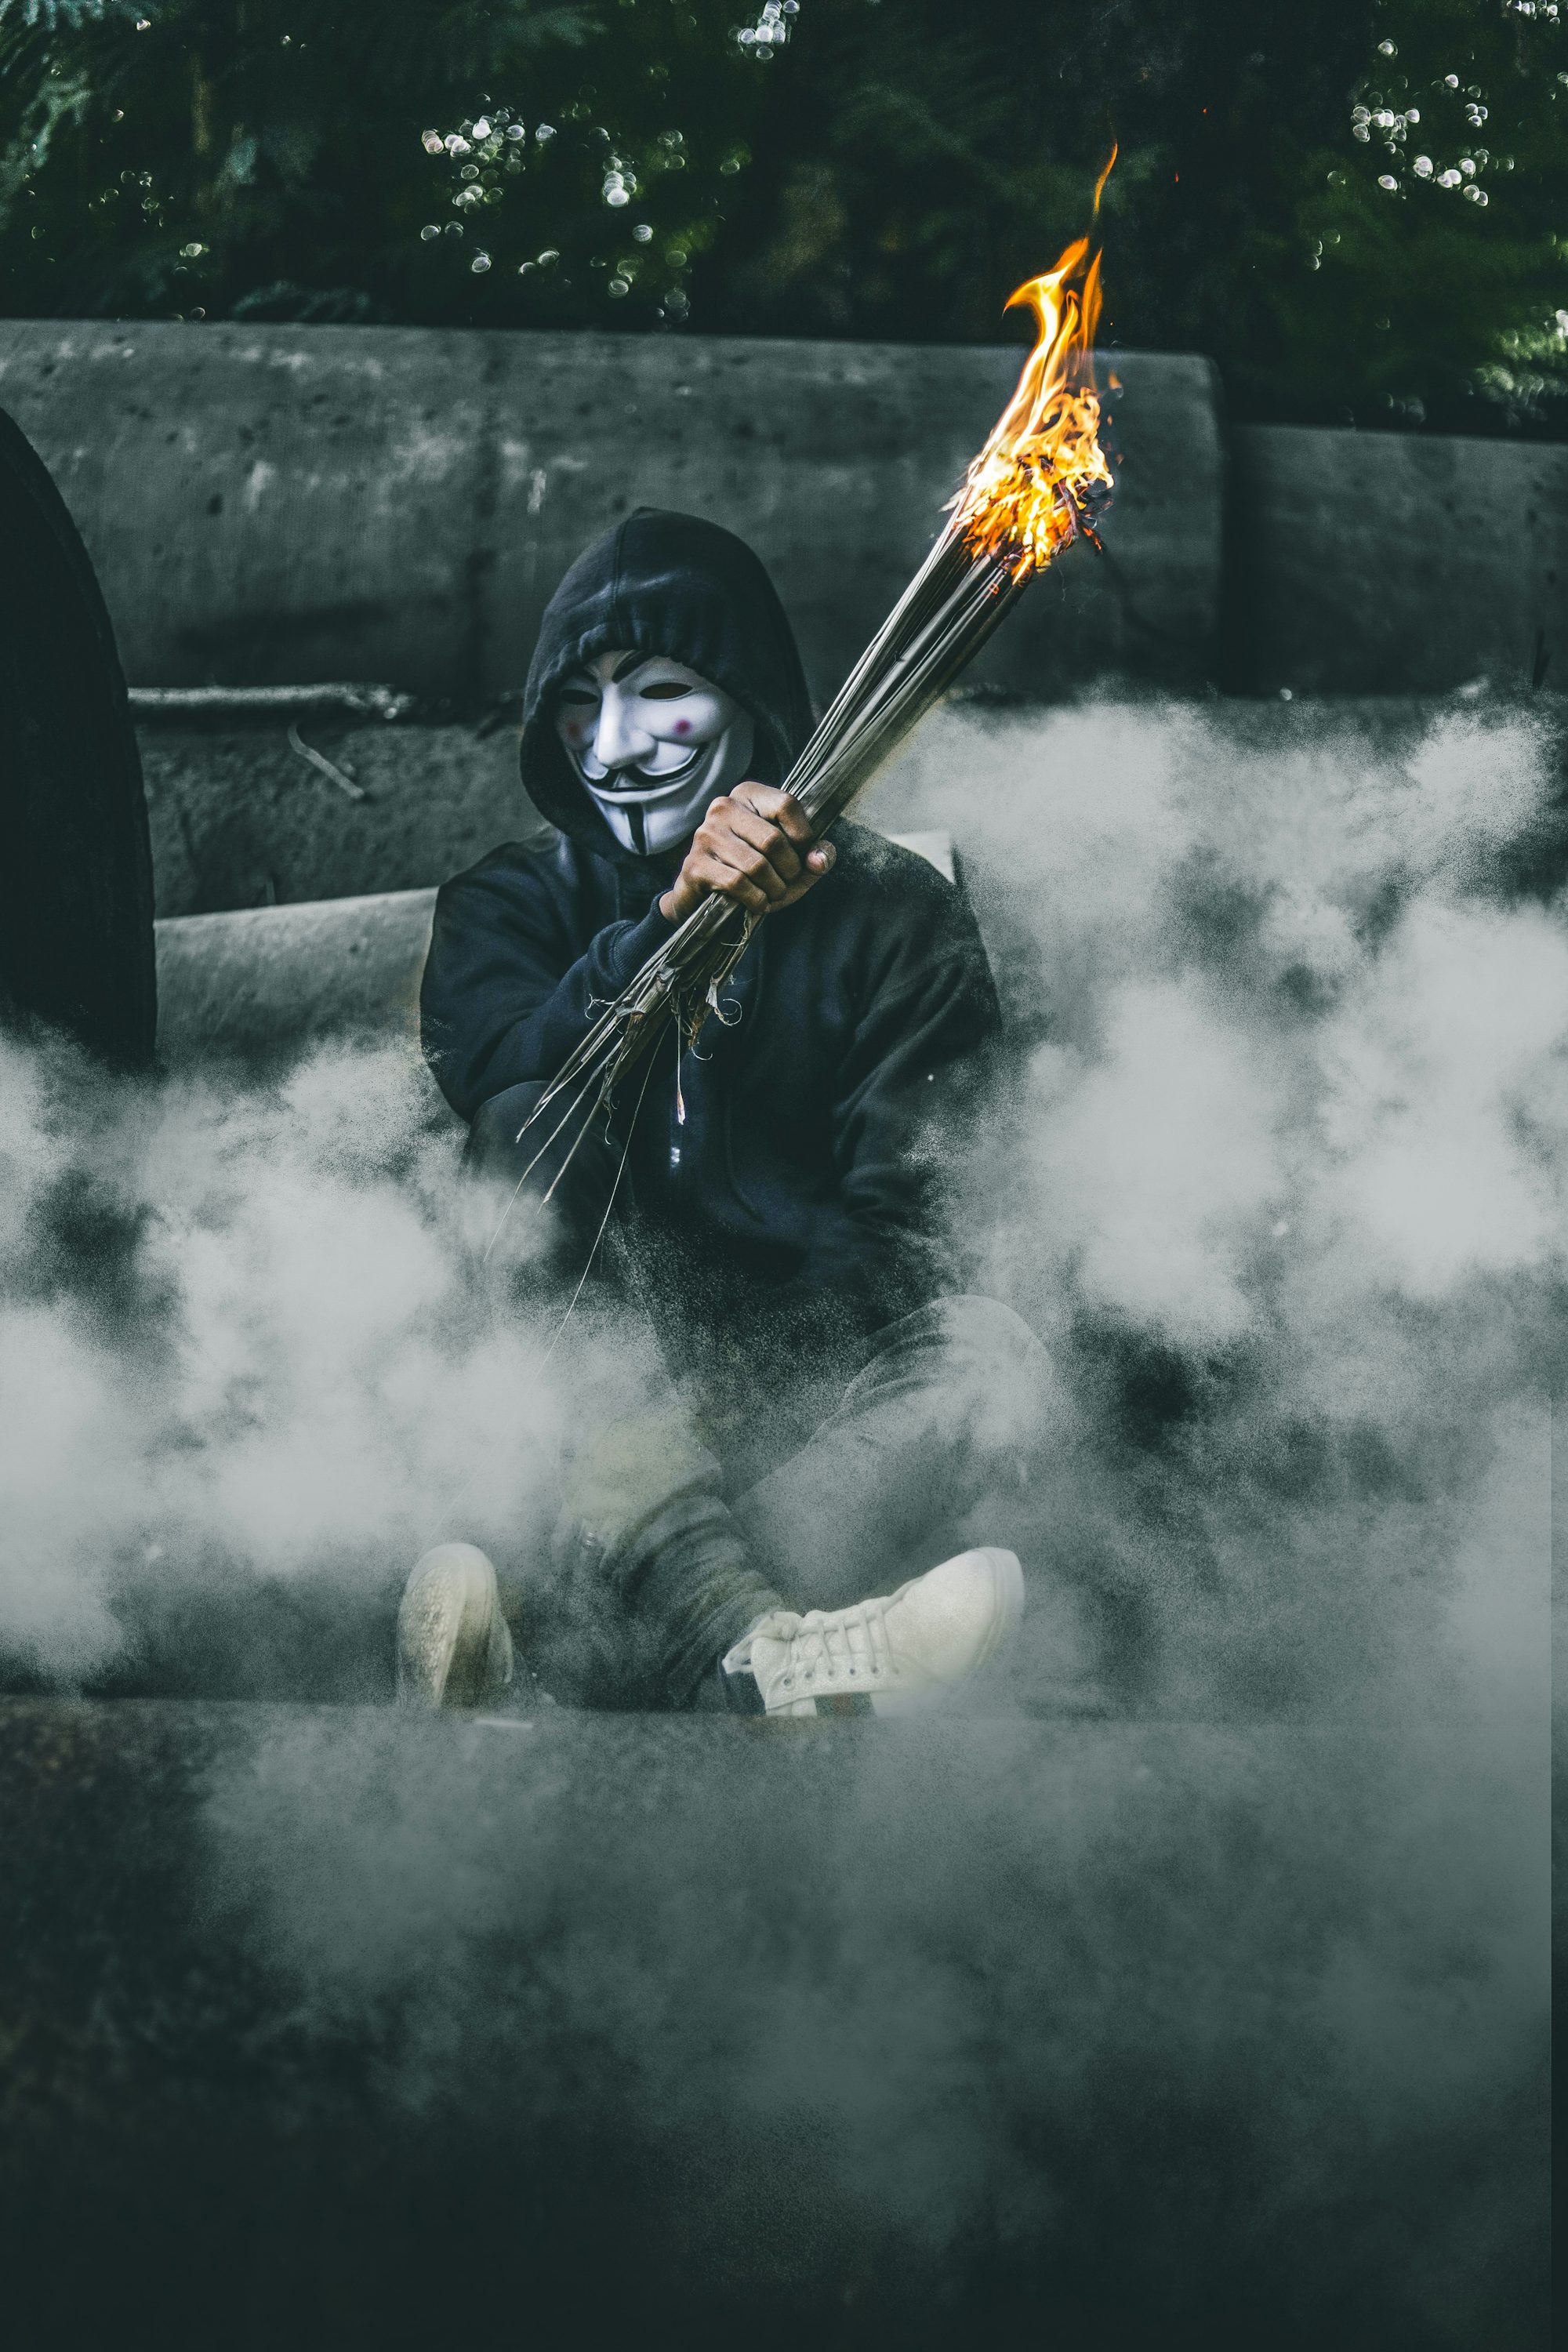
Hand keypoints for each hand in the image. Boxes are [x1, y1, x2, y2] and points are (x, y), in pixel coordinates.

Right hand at [659, 782, 835, 923]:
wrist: (702, 895)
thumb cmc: (751, 871)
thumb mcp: (788, 860)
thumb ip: (812, 857)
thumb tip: (821, 860)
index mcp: (748, 795)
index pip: (787, 804)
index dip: (803, 836)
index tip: (803, 855)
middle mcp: (724, 808)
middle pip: (773, 839)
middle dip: (790, 870)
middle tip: (788, 882)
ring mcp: (706, 835)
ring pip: (756, 865)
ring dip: (775, 888)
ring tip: (774, 894)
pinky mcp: (696, 864)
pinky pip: (738, 883)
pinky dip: (757, 899)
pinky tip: (759, 903)